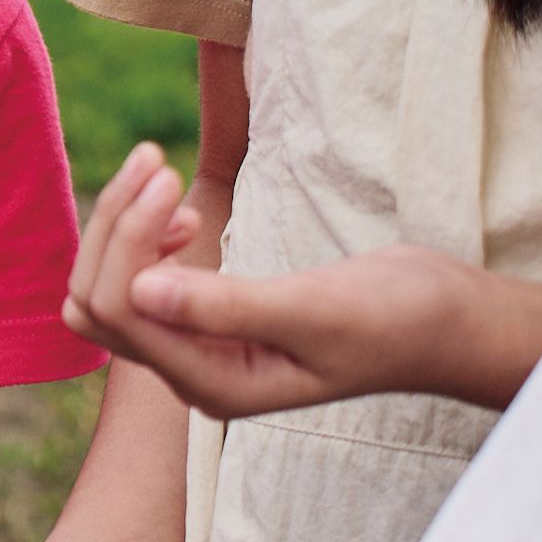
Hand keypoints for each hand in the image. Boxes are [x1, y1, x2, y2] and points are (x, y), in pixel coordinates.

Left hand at [62, 146, 541, 417]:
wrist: (443, 322)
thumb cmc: (394, 320)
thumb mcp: (314, 310)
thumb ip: (228, 306)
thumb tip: (143, 291)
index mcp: (214, 383)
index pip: (121, 310)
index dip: (125, 237)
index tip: (169, 172)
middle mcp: (196, 373)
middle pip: (98, 303)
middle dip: (113, 227)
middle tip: (160, 159)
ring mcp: (203, 349)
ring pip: (113, 291)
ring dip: (122, 228)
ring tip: (165, 173)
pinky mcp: (214, 320)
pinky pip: (142, 284)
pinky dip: (145, 240)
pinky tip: (186, 215)